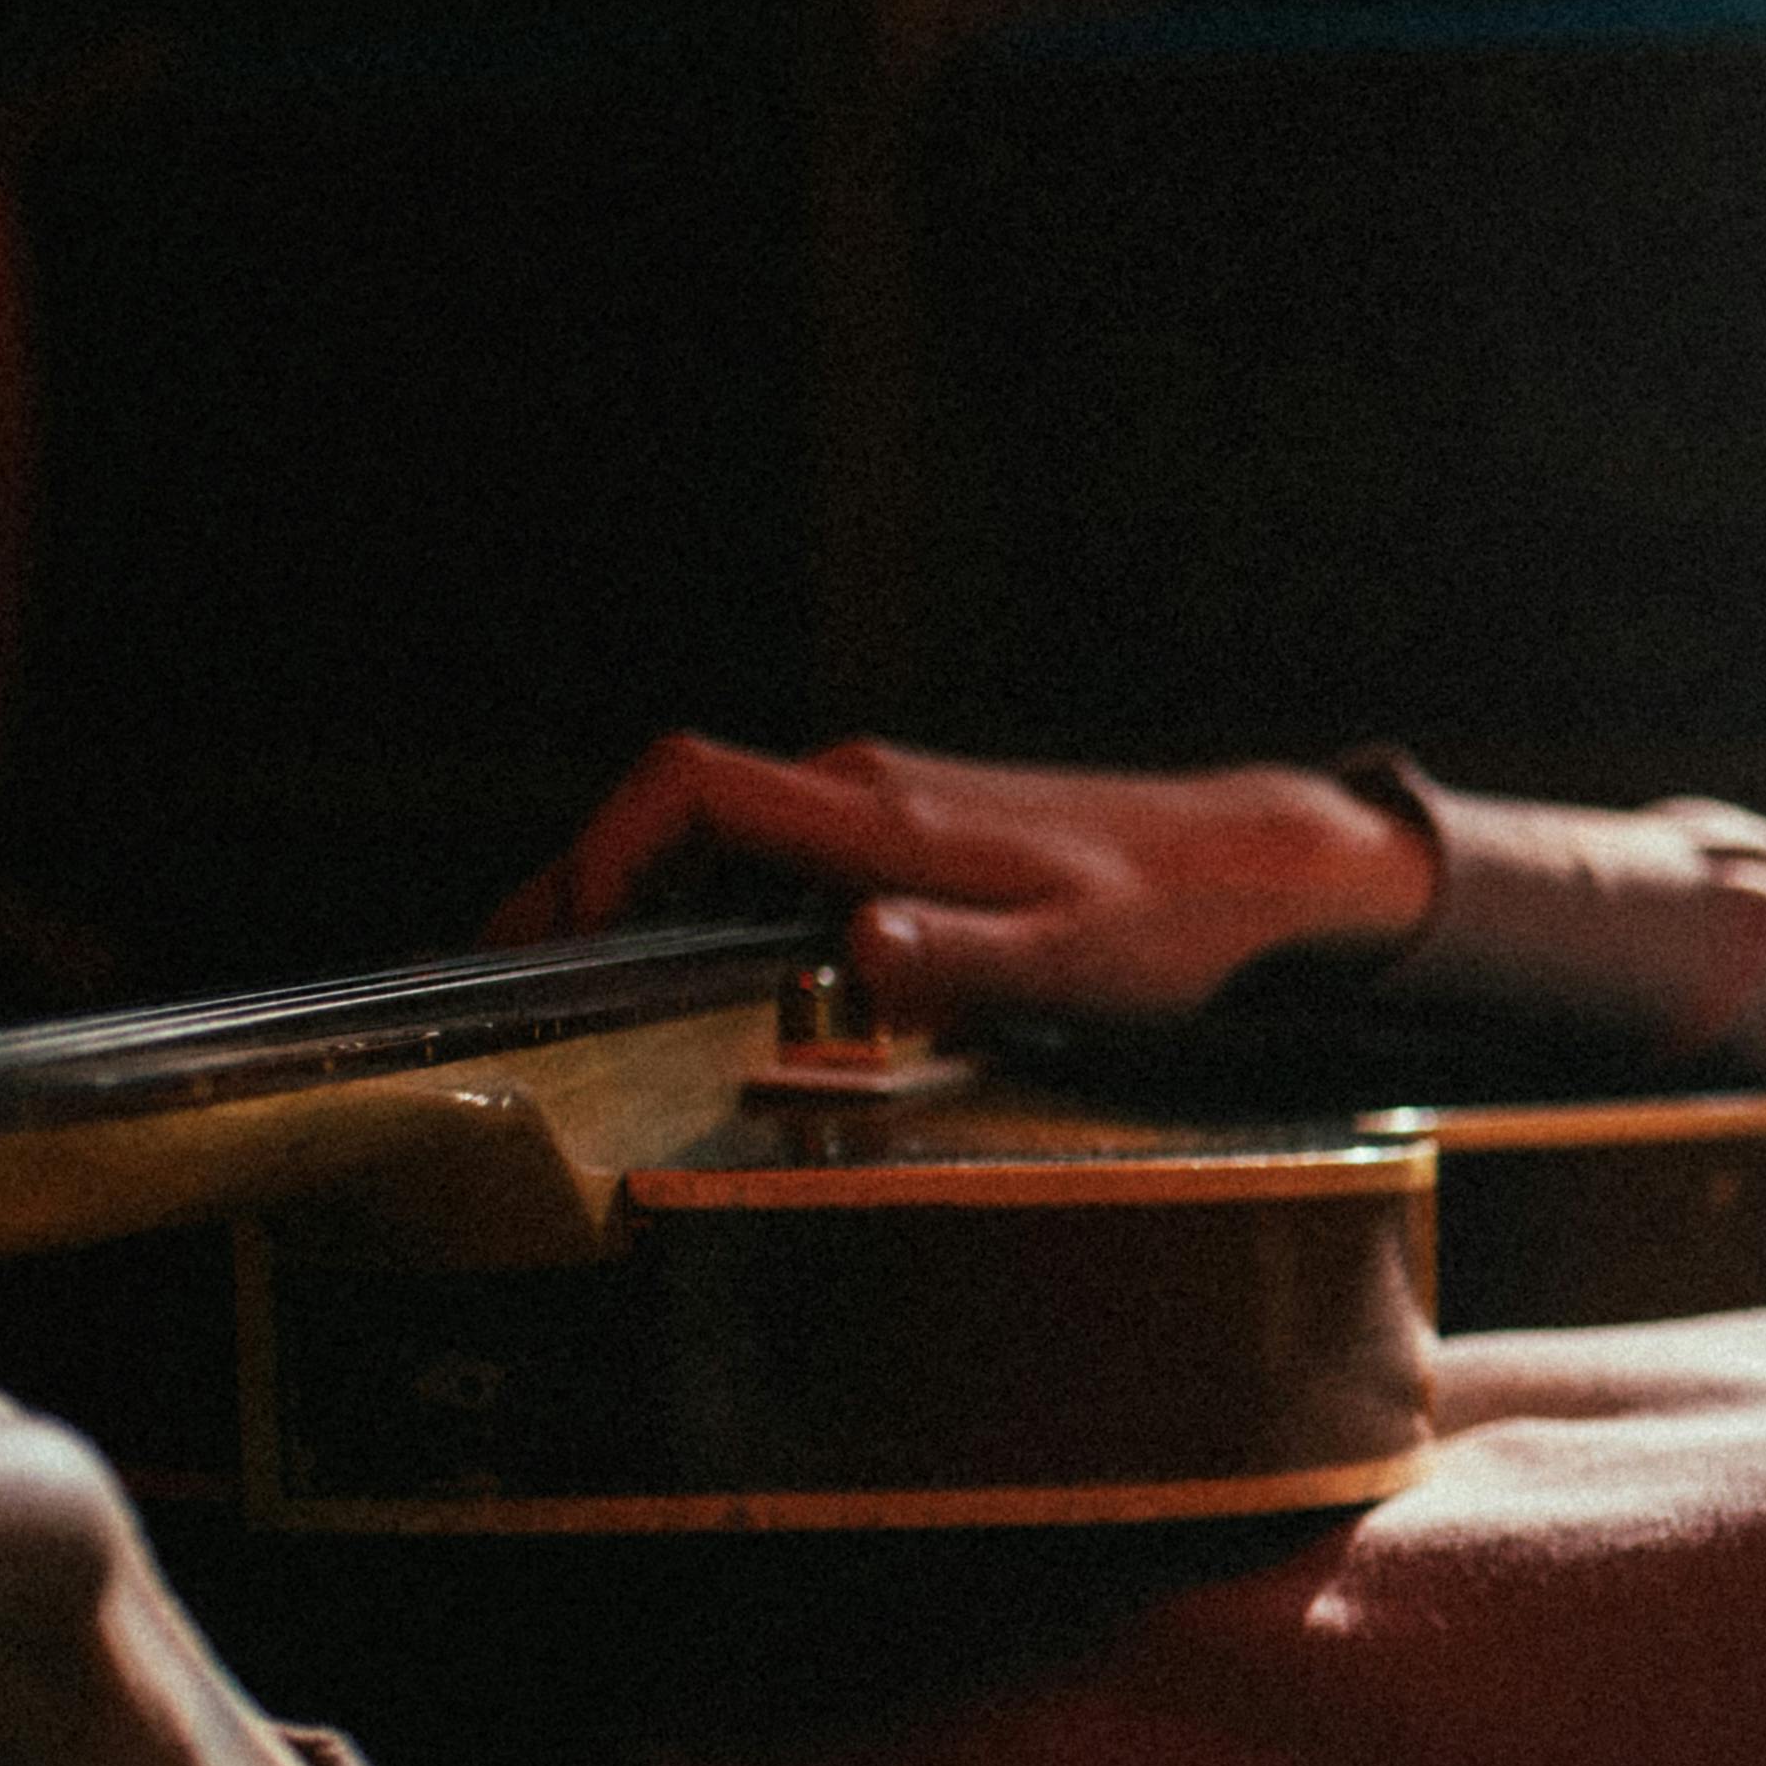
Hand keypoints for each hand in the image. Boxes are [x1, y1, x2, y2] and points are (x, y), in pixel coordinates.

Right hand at [484, 735, 1441, 1034]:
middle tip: (516, 975)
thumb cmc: (1172, 919)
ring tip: (574, 978)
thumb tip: (849, 947)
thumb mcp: (1071, 961)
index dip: (596, 848)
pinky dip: (698, 894)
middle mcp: (864, 789)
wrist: (1250, 865)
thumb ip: (956, 957)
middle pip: (673, 806)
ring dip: (633, 890)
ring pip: (714, 827)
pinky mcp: (902, 829)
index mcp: (880, 815)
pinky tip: (686, 960)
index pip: (688, 787)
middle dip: (581, 879)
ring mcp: (880, 802)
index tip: (546, 930)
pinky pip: (764, 848)